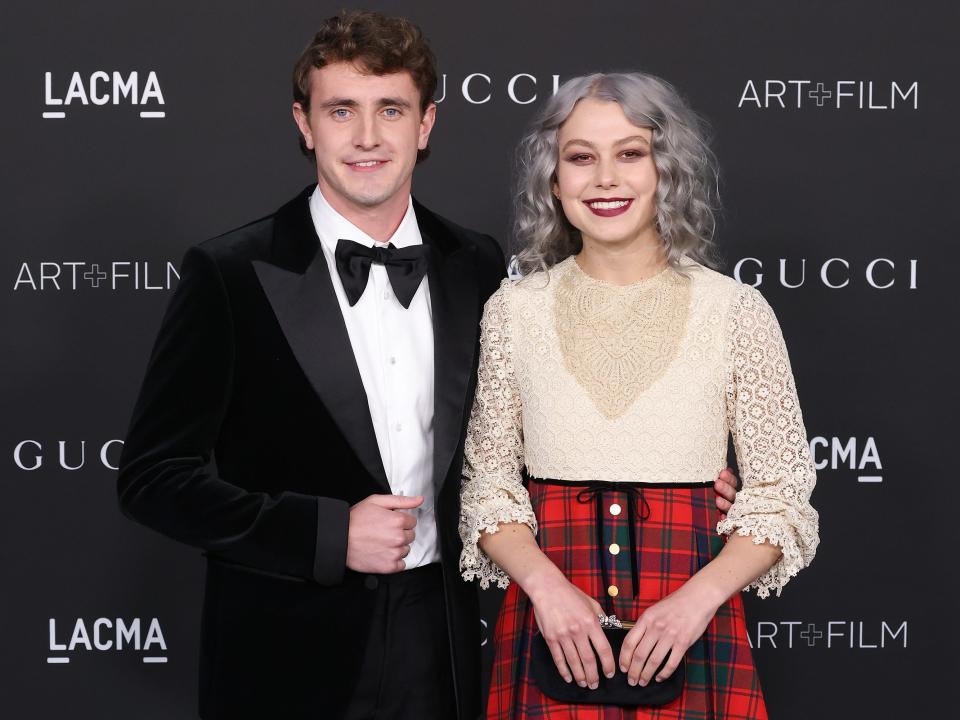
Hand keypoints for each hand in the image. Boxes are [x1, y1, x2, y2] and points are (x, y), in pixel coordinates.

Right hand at [345, 494, 421, 573]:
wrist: (340, 539)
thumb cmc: (355, 520)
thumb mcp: (376, 501)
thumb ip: (401, 500)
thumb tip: (419, 500)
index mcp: (398, 520)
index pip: (412, 521)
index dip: (401, 521)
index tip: (390, 522)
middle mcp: (398, 537)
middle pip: (411, 536)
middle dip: (400, 533)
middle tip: (384, 532)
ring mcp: (394, 553)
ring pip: (406, 549)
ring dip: (397, 547)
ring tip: (381, 543)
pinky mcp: (389, 566)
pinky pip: (401, 564)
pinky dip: (394, 560)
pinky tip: (383, 553)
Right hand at [528, 575, 615, 689]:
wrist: (547, 588)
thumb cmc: (570, 593)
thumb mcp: (591, 602)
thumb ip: (601, 617)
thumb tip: (609, 629)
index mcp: (590, 622)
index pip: (603, 649)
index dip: (608, 664)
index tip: (610, 673)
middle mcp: (578, 630)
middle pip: (589, 660)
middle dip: (594, 676)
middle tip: (595, 684)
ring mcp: (563, 635)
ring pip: (574, 662)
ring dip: (580, 676)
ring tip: (584, 684)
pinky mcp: (550, 637)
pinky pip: (558, 658)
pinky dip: (563, 670)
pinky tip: (568, 677)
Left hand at [618, 582, 719, 686]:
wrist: (698, 598)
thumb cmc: (675, 603)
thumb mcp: (654, 609)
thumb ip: (644, 625)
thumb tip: (634, 642)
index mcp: (646, 618)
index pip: (629, 642)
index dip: (624, 658)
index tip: (623, 668)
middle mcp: (656, 627)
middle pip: (640, 655)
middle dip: (634, 671)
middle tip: (631, 681)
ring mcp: (670, 635)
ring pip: (654, 661)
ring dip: (646, 674)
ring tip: (643, 682)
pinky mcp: (683, 643)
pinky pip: (671, 663)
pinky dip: (664, 673)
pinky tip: (659, 677)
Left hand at [714, 467, 737, 520]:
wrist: (706, 523)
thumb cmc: (709, 498)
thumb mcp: (713, 486)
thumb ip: (720, 480)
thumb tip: (725, 469)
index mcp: (730, 492)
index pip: (733, 484)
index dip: (729, 479)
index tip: (722, 473)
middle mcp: (733, 502)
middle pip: (732, 495)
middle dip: (726, 489)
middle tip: (717, 483)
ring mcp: (733, 514)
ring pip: (730, 508)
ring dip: (725, 504)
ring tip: (717, 500)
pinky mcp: (729, 525)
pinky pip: (727, 522)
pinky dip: (725, 519)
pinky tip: (722, 517)